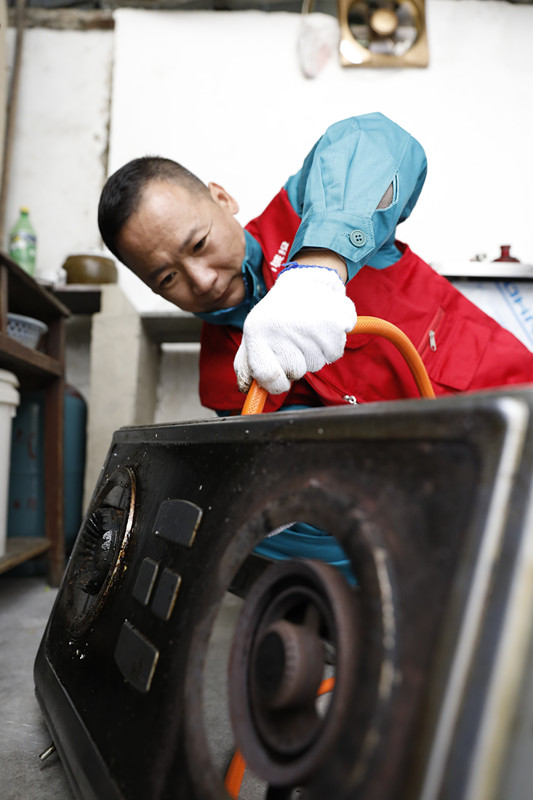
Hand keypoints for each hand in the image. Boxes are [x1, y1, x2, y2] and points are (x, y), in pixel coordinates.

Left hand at [234, 264, 356, 393]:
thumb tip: (249, 389)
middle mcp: (282, 328)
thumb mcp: (254, 333)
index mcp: (258, 332)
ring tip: (307, 331)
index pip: (267, 376)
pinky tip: (321, 329)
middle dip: (297, 363)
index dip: (276, 384)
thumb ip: (246, 364)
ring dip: (313, 353)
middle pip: (296, 372)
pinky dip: (330, 346)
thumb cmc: (276, 314)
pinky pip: (334, 354)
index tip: (280, 380)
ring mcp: (309, 325)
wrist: (304, 280)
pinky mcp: (334, 322)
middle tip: (294, 341)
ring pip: (316, 364)